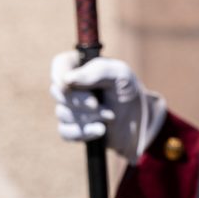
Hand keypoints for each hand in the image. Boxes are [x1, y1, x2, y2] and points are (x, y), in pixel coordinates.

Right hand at [50, 51, 165, 163]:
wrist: (140, 121)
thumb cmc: (129, 91)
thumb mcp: (121, 75)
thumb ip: (97, 71)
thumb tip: (67, 79)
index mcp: (81, 66)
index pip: (59, 65)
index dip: (60, 76)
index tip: (69, 86)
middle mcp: (71, 85)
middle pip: (58, 92)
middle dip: (80, 101)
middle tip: (99, 105)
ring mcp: (70, 107)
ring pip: (62, 113)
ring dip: (88, 117)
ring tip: (110, 116)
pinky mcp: (72, 127)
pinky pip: (66, 132)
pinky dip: (83, 133)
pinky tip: (100, 130)